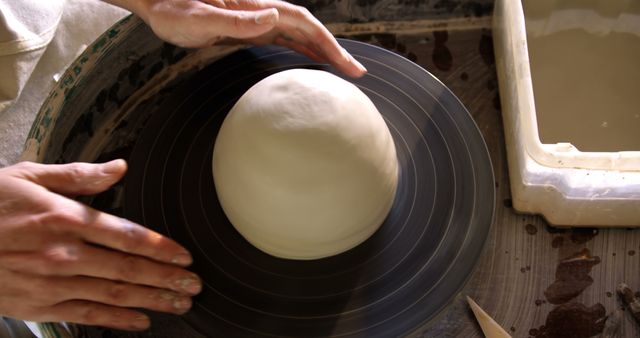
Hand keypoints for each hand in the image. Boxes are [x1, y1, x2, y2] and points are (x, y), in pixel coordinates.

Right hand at [0, 160, 200, 330]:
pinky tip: (142, 321)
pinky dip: (117, 319)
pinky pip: (87, 314)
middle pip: (128, 268)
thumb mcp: (28, 176)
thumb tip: (119, 168)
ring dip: (152, 300)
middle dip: (167, 279)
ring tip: (180, 304)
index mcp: (65, 218)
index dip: (161, 247)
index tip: (185, 256)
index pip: (127, 234)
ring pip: (114, 293)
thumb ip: (78, 176)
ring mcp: (52, 281)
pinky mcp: (39, 303)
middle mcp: (64, 252)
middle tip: (195, 285)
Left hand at [107, 0, 366, 76]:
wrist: (157, 3)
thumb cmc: (172, 11)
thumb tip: (274, 18)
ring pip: (300, 35)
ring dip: (323, 51)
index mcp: (255, 7)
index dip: (327, 42)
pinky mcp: (249, 30)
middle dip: (335, 50)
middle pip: (309, 29)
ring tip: (345, 70)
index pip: (302, 23)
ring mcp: (257, 21)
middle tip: (358, 72)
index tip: (346, 63)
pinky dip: (303, 51)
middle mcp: (262, 12)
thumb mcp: (199, 19)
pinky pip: (284, 41)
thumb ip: (235, 20)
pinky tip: (312, 61)